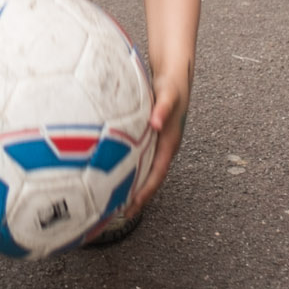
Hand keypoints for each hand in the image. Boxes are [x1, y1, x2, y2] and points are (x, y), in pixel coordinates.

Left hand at [128, 73, 188, 216]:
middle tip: (118, 213)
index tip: (132, 207)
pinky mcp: (148, 137)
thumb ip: (162, 109)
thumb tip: (155, 123)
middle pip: (150, 178)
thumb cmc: (171, 85)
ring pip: (144, 170)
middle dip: (136, 196)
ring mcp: (156, 143)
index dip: (145, 193)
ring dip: (132, 185)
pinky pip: (138, 158)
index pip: (157, 174)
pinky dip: (128, 169)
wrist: (175, 75)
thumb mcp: (168, 95)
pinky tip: (113, 172)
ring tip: (114, 199)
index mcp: (169, 143)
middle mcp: (163, 147)